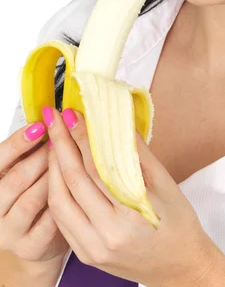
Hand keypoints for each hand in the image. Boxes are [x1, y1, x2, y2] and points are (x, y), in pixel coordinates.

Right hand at [0, 122, 68, 261]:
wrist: (41, 235)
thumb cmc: (37, 191)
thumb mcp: (30, 168)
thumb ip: (34, 148)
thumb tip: (53, 116)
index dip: (18, 142)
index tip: (41, 125)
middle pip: (15, 179)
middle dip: (41, 157)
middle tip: (63, 142)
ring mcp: (9, 232)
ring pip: (31, 200)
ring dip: (53, 178)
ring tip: (71, 162)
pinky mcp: (29, 247)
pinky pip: (48, 223)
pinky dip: (63, 204)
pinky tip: (76, 192)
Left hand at [45, 107, 214, 285]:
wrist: (180, 266)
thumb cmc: (179, 224)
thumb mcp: (166, 185)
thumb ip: (138, 153)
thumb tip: (117, 122)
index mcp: (130, 217)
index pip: (96, 168)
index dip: (82, 138)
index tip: (74, 114)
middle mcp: (105, 236)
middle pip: (73, 182)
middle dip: (61, 145)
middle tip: (56, 119)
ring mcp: (92, 248)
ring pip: (60, 201)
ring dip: (53, 167)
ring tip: (55, 141)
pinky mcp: (85, 254)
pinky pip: (62, 219)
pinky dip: (57, 191)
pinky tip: (59, 172)